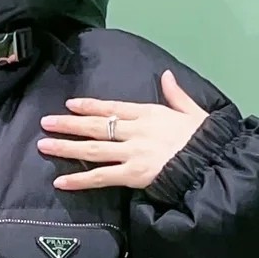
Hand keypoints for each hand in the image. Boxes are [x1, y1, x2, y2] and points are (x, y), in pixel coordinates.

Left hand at [38, 70, 209, 191]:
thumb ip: (176, 94)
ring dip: (66, 147)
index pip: (112, 107)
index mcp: (149, 113)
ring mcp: (132, 153)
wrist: (213, 161)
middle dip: (68, 124)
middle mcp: (135, 131)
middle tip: (45, 122)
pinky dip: (79, 180)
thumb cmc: (206, 138)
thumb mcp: (193, 110)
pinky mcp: (133, 175)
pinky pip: (101, 177)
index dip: (89, 106)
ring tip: (44, 145)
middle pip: (95, 126)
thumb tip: (167, 75)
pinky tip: (60, 182)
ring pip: (92, 149)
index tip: (71, 103)